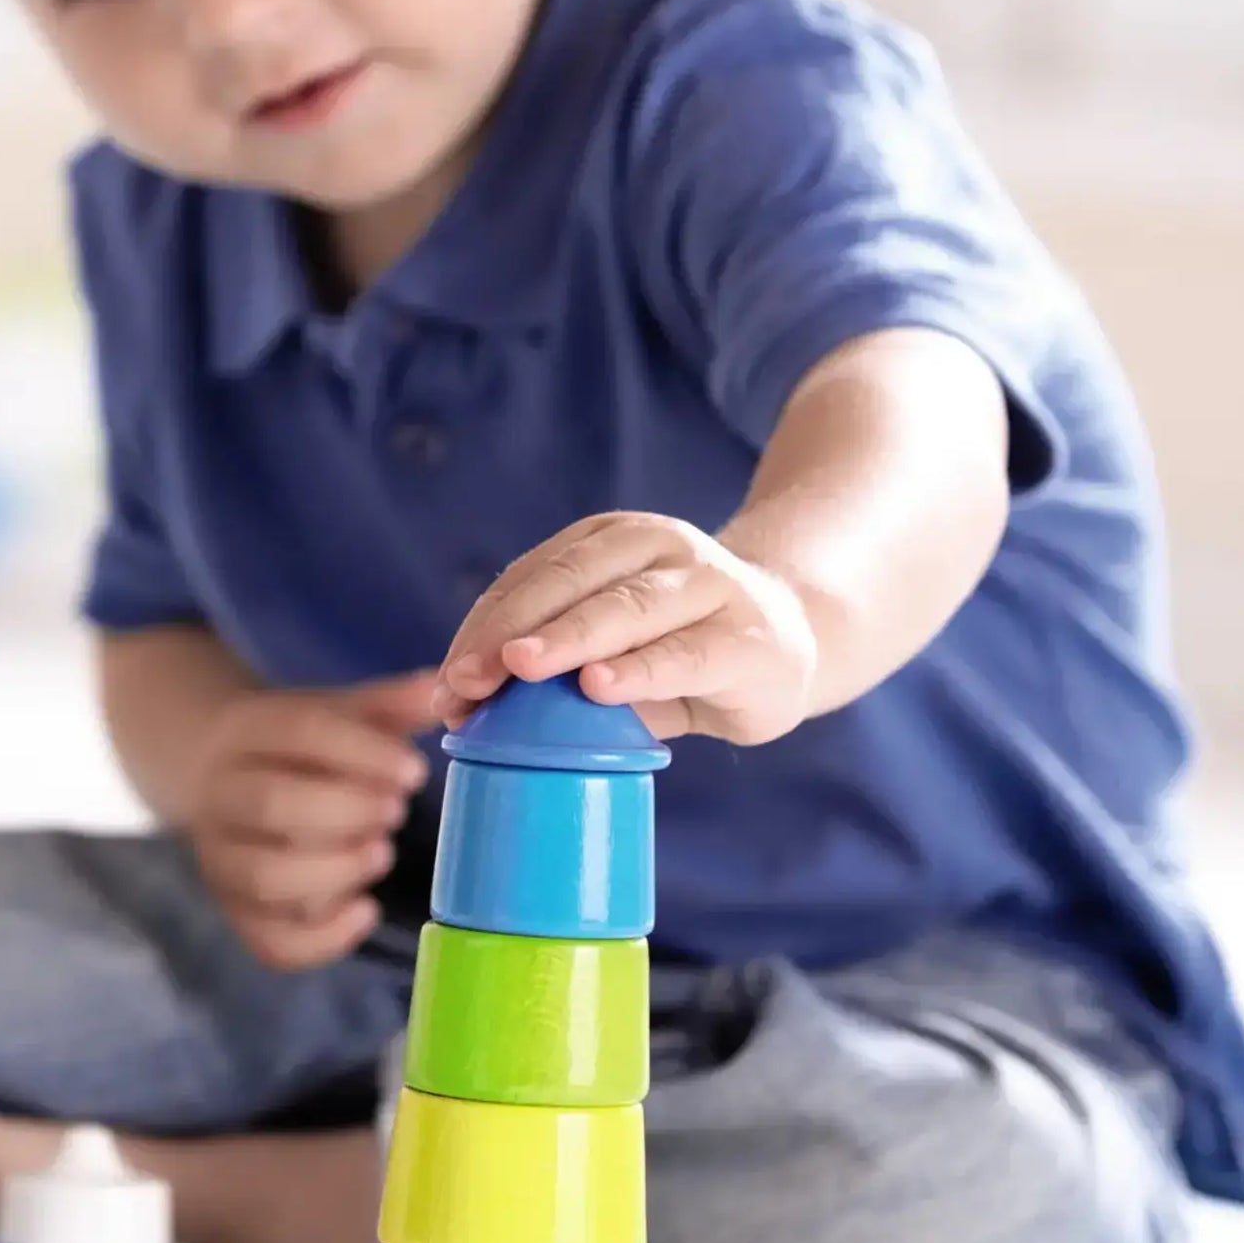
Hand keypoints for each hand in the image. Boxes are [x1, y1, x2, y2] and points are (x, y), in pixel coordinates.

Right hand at [187, 673, 437, 970]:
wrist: (220, 773)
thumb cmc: (299, 744)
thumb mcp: (338, 711)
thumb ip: (390, 704)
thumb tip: (442, 690)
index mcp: (249, 730)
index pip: (299, 732)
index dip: (361, 752)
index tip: (415, 770)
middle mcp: (222, 795)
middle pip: (271, 805)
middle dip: (346, 812)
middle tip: (397, 811)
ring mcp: (222, 859)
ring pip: (265, 878)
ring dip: (334, 872)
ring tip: (382, 853)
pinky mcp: (235, 912)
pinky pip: (269, 941)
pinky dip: (320, 940)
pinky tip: (364, 911)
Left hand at [433, 513, 817, 745]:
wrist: (795, 638)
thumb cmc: (679, 645)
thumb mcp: (612, 647)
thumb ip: (548, 667)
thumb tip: (454, 703)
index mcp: (612, 539)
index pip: (534, 577)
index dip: (484, 626)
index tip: (448, 681)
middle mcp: (660, 547)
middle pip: (572, 581)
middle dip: (511, 629)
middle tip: (467, 677)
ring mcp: (709, 585)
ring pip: (628, 607)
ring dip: (569, 638)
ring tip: (521, 667)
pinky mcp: (747, 637)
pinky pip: (686, 654)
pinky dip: (640, 670)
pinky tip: (600, 688)